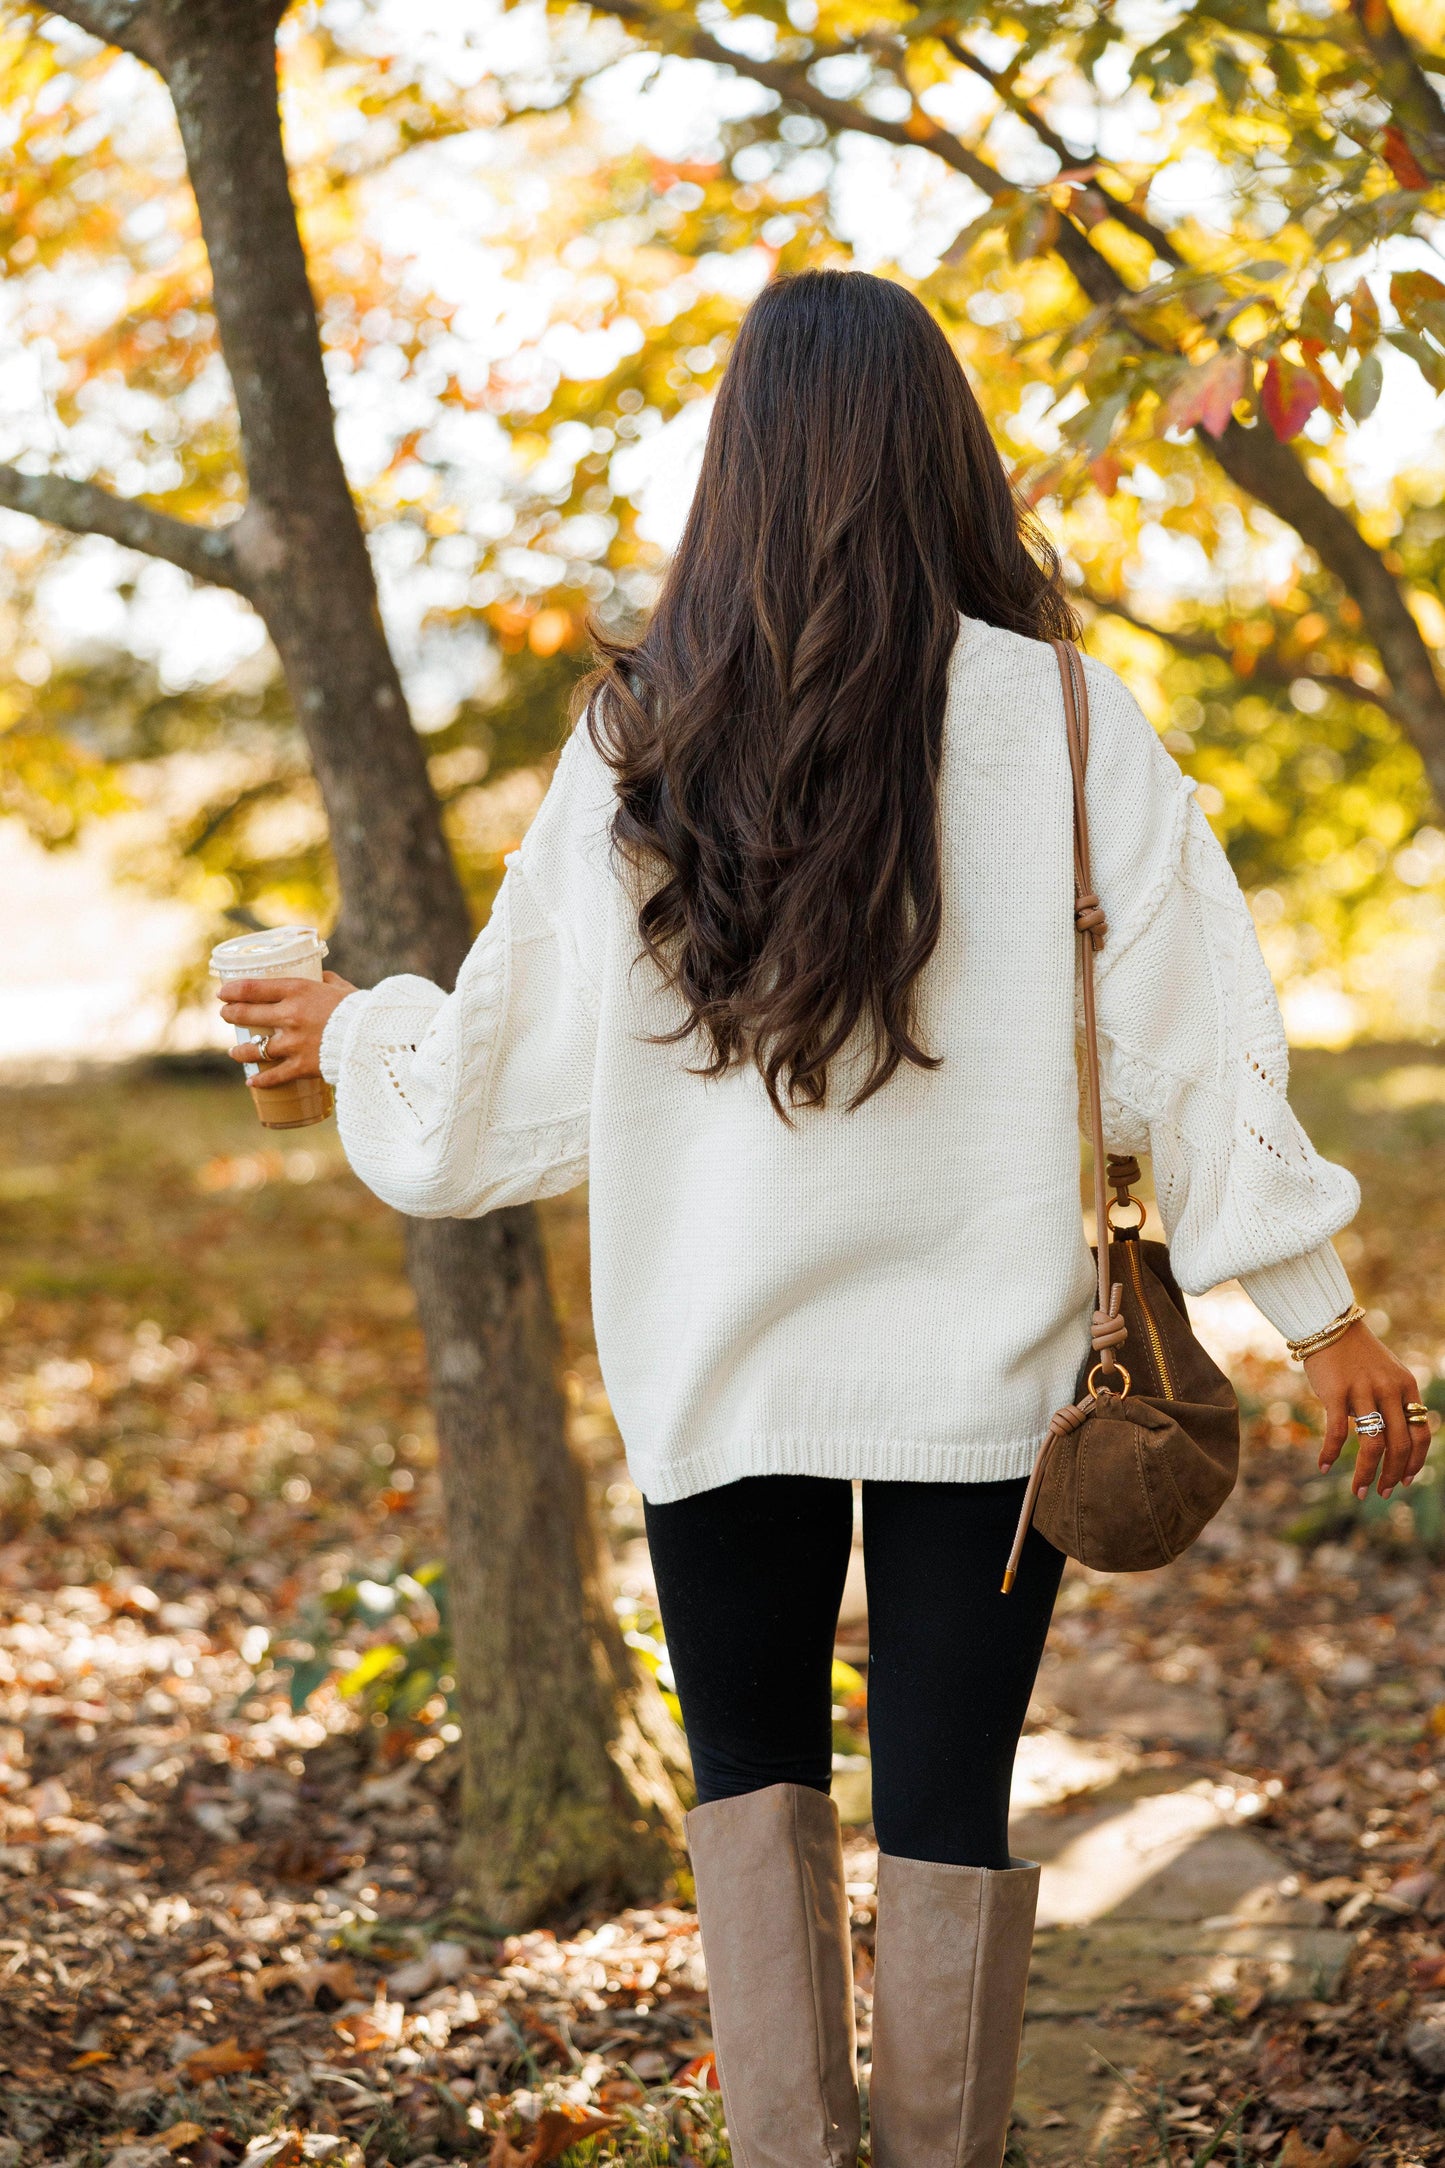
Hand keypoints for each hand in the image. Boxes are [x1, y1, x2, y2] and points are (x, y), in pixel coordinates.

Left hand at [218, 971, 356, 1089]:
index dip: (232, 990)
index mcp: (298, 991)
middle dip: (231, 1014)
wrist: (376, 1036)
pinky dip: (261, 1080)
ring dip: (240, 1050)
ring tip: (233, 1051)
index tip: (223, 993)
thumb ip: (327, 981)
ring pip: (255, 1048)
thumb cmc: (361, 1008)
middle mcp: (290, 1016)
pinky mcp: (302, 1066)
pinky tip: (251, 1081)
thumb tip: (320, 977)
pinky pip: (274, 1075)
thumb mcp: (341, 987)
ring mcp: (293, 1043)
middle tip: (226, 1015)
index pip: (253, 988)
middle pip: (247, 1015)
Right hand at [1304, 1321, 1426, 1498]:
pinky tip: (1324, 1466)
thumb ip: (1394, 1402)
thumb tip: (1393, 1440)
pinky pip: (1336, 1431)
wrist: (1328, 1325)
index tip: (1406, 1480)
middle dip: (1393, 1475)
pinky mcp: (1335, 1392)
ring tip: (1359, 1491)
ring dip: (1366, 1473)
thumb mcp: (1387, 1374)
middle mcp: (1388, 1390)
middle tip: (1383, 1493)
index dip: (1416, 1462)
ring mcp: (1363, 1391)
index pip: (1421, 1433)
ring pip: (1372, 1444)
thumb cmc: (1356, 1354)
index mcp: (1406, 1386)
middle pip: (1399, 1445)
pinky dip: (1330, 1452)